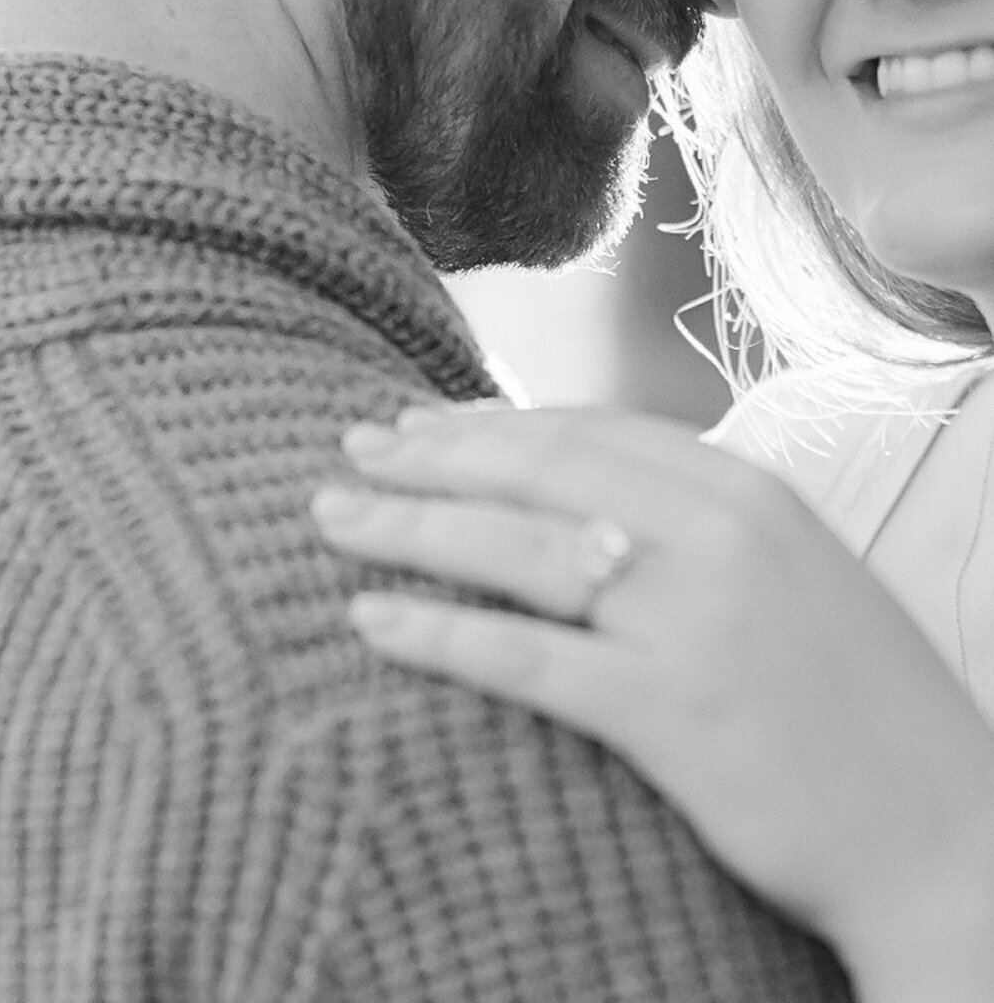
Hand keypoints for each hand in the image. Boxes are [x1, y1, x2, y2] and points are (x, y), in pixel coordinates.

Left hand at [311, 401, 993, 1002]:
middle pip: (536, 472)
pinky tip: (373, 623)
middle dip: (428, 457)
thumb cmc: (857, 709)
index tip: (410, 424)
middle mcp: (716, 533)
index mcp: (744, 490)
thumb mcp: (790, 574)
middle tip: (346, 454)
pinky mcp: (670, 710)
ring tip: (331, 520)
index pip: (583, 433)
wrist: (946, 839)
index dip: (484, 424)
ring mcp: (692, 618)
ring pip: (516, 548)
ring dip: (408, 527)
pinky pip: (526, 658)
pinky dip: (438, 633)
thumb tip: (582, 498)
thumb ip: (696, 523)